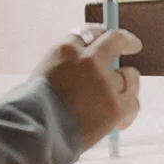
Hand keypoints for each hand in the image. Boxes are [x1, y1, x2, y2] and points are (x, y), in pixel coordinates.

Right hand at [35, 24, 142, 148]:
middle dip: (126, 40)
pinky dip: (128, 113)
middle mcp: (88, 60)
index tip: (103, 36)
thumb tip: (78, 77)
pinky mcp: (116, 106)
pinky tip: (120, 123)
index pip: (88, 32)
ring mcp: (104, 82)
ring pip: (129, 76)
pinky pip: (133, 104)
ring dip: (128, 85)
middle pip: (116, 39)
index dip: (99, 34)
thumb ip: (62, 70)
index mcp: (65, 50)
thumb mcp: (40, 77)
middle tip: (133, 44)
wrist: (35, 131)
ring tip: (124, 97)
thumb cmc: (30, 110)